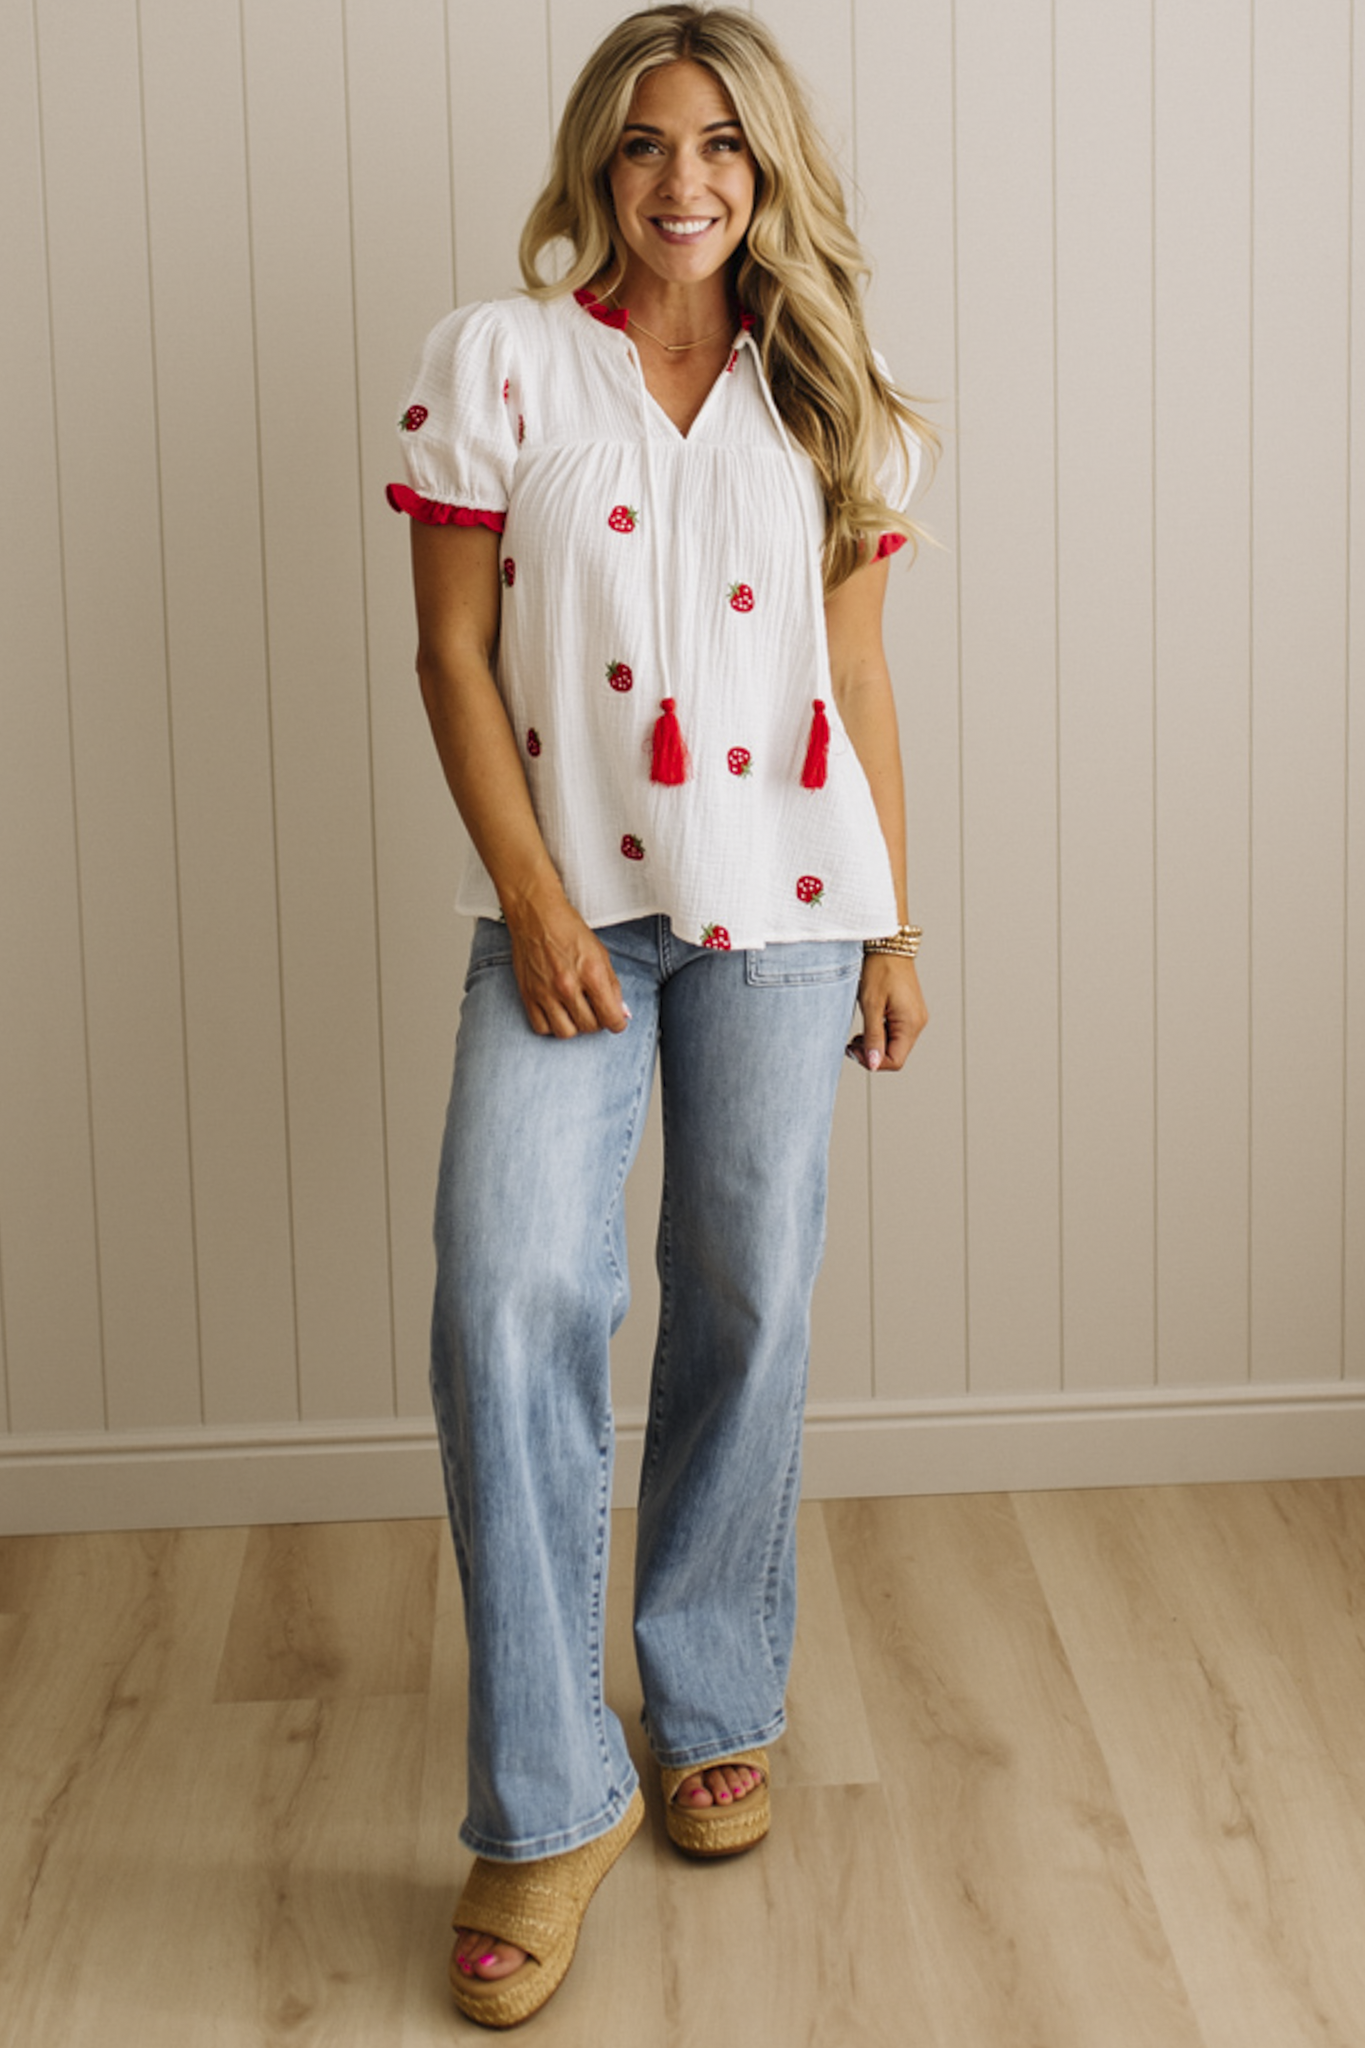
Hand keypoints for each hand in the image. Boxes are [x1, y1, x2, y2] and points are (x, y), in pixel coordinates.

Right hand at [505, 894, 629, 1037]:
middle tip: (596, 1010)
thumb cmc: (568, 930)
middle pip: (590, 1027)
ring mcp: (545, 992)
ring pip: (566, 1033)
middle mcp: (567, 985)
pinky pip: (541, 1027)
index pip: (610, 1017)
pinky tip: (557, 1012)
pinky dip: (552, 1025)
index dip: (618, 1024)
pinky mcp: (528, 994)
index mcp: (591, 973)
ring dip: (575, 1026)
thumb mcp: (600, 954)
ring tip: (576, 1012)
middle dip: (598, 1022)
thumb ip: (612, 986)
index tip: (617, 1021)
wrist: (536, 916)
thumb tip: (621, 1012)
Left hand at [847, 953, 926, 1071]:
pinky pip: (896, 1033)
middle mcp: (917, 1023)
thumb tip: (873, 1064)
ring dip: (875, 1045)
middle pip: (896, 1055)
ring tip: (857, 1035)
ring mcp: (915, 1017)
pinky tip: (868, 1026)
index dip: (873, 1061)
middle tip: (851, 1044)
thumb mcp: (871, 1005)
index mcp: (911, 1023)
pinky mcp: (909, 1012)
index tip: (852, 1049)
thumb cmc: (880, 969)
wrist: (888, 944)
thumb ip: (873, 1037)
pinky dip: (880, 1035)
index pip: (895, 1061)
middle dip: (872, 1054)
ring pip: (895, 1045)